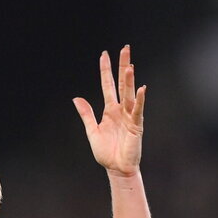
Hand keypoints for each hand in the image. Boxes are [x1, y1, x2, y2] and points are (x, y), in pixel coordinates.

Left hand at [72, 45, 145, 176]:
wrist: (116, 169)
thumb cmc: (106, 152)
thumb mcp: (92, 131)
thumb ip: (86, 114)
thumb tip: (76, 98)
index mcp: (109, 110)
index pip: (107, 85)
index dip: (105, 70)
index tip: (105, 54)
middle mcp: (120, 109)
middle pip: (122, 83)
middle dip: (122, 66)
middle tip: (125, 48)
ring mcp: (129, 116)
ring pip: (129, 94)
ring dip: (129, 80)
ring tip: (129, 65)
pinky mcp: (136, 126)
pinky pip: (137, 110)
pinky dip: (139, 100)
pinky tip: (140, 89)